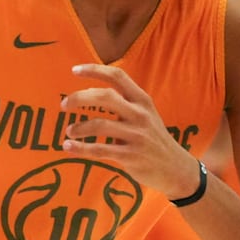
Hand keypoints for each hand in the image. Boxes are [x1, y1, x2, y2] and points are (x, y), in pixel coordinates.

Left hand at [61, 63, 199, 198]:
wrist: (176, 169)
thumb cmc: (153, 138)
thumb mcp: (145, 114)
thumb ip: (123, 103)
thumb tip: (88, 95)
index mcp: (142, 100)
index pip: (117, 76)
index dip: (95, 70)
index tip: (74, 70)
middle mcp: (140, 114)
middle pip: (104, 96)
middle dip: (79, 98)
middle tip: (64, 105)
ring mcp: (136, 136)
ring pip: (99, 125)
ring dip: (79, 128)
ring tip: (69, 132)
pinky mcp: (131, 156)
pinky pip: (100, 150)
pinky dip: (80, 148)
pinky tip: (68, 147)